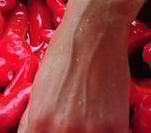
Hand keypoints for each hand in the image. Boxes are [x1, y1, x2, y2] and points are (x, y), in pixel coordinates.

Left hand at [19, 0, 150, 132]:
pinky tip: (103, 121)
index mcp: (39, 123)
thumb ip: (34, 118)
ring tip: (88, 119)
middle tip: (73, 121)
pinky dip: (106, 132)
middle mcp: (62, 131)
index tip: (51, 130)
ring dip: (87, 132)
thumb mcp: (38, 88)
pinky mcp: (115, 127)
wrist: (94, 28)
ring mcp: (91, 132)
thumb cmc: (65, 54)